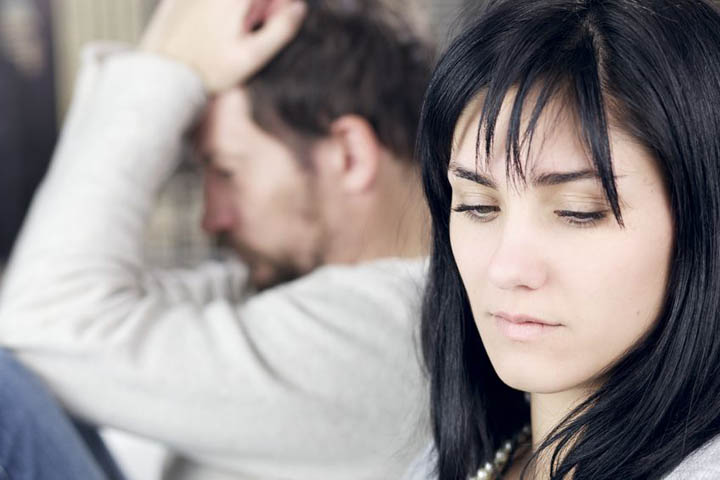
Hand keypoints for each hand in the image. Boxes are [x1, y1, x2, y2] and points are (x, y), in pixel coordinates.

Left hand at [140, 0, 306, 91]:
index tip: (274, 17)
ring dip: (235, 13)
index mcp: (234, 0)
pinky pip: (199, 5)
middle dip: (254, 9)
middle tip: (248, 29)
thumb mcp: (252, 56)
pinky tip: (206, 34)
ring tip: (224, 35)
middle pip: (246, 1)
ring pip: (226, 5)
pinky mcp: (174, 3)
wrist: (162, 77)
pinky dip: (209, 15)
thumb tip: (298, 9)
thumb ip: (279, 30)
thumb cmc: (208, 71)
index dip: (275, 5)